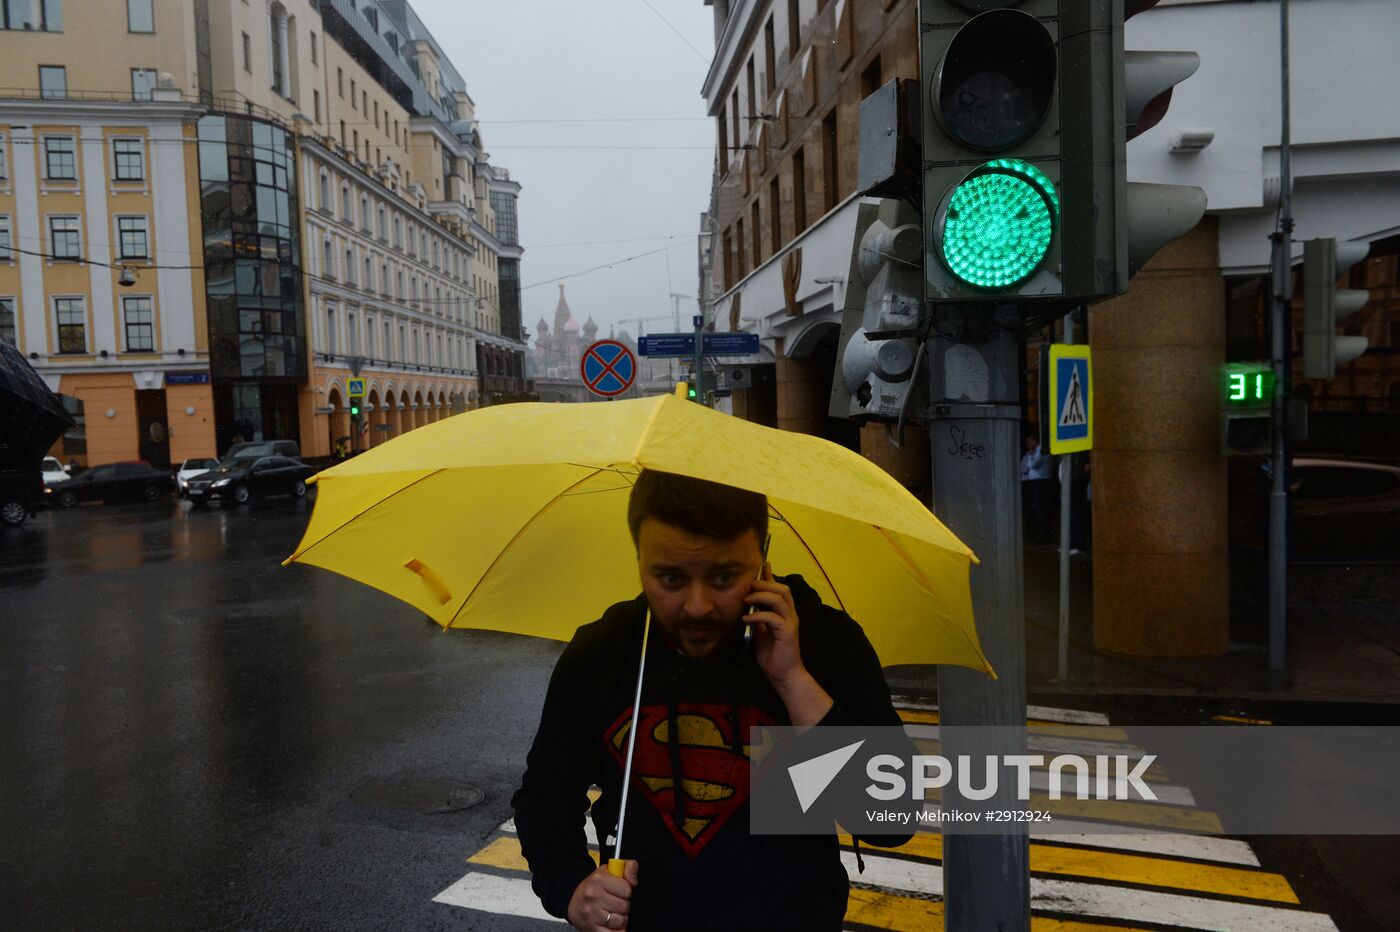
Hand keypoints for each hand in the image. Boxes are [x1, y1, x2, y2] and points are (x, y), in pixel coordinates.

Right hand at [567, 861, 636, 930]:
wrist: (574, 902)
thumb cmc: (594, 887)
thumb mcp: (610, 870)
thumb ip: (628, 867)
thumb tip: (633, 881)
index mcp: (599, 880)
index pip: (627, 889)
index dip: (627, 891)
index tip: (621, 891)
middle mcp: (593, 896)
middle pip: (624, 906)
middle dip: (624, 906)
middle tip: (616, 902)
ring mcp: (592, 914)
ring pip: (620, 921)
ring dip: (620, 919)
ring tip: (612, 912)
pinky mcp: (592, 928)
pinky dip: (616, 931)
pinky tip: (611, 924)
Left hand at [744, 564, 832, 726]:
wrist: (783, 674)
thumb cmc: (772, 654)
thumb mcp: (761, 631)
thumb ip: (759, 617)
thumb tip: (748, 604)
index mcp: (785, 612)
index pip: (779, 588)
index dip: (770, 575)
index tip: (762, 563)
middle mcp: (790, 614)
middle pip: (782, 588)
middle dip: (764, 583)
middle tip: (747, 586)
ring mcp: (791, 623)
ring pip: (780, 599)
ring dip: (761, 596)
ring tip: (746, 600)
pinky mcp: (788, 633)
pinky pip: (774, 618)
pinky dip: (759, 615)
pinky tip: (747, 618)